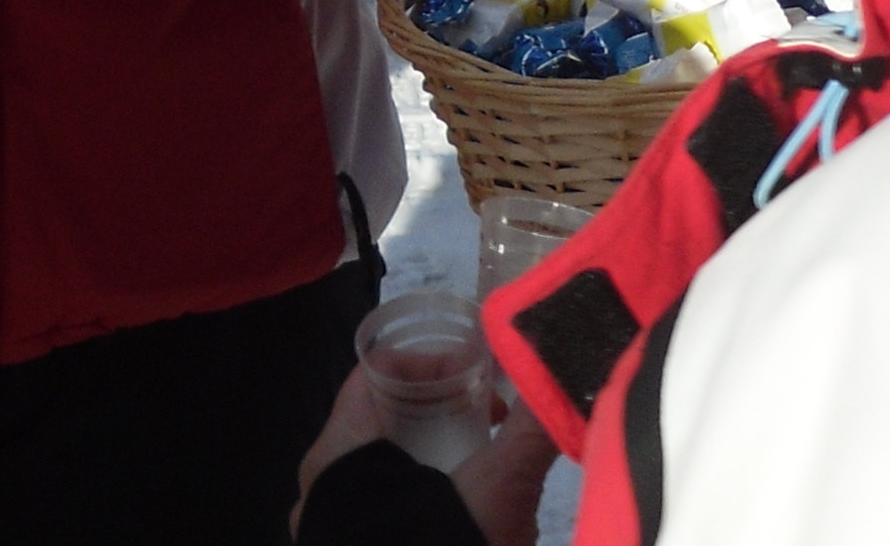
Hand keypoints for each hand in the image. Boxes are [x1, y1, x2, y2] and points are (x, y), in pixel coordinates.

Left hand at [290, 364, 557, 545]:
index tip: (480, 376)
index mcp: (336, 455)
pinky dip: (418, 501)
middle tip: (490, 419)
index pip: (373, 372)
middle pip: (376, 420)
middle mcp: (316, 490)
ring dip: (432, 458)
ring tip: (483, 471)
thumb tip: (572, 374)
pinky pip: (377, 512)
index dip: (431, 361)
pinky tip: (460, 521)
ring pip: (379, 470)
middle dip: (439, 411)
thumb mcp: (498, 490)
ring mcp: (326, 532)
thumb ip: (531, 430)